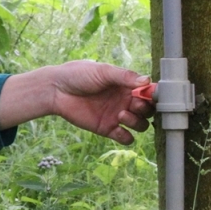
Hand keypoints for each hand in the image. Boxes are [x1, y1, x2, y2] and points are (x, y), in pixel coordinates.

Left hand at [0, 61, 153, 144]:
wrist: (56, 89)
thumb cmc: (78, 75)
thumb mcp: (103, 71)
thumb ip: (124, 76)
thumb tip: (147, 81)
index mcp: (126, 85)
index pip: (148, 93)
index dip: (154, 95)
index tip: (152, 95)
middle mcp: (124, 101)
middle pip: (148, 110)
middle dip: (145, 109)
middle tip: (133, 104)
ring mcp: (117, 116)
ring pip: (140, 125)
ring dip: (137, 122)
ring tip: (121, 114)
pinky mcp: (106, 128)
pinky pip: (125, 138)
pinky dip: (126, 136)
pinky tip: (117, 128)